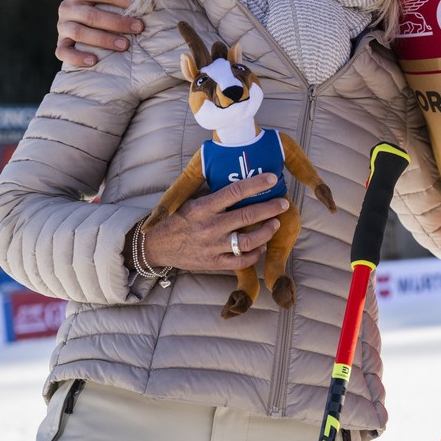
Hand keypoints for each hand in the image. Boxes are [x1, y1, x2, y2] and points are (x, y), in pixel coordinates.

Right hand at [56, 0, 140, 66]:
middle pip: (92, 15)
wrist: (87, 15)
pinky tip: (94, 61)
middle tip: (139, 27)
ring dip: (103, 40)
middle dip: (118, 22)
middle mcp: (67, 6)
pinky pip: (63, 52)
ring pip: (79, 33)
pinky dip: (77, 57)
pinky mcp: (61, 43)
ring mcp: (62, 25)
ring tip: (125, 45)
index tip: (145, 6)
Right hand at [141, 173, 288, 272]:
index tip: (272, 178)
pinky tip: (261, 245)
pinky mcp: (214, 263)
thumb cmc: (178, 219)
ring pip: (249, 241)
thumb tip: (241, 184)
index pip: (235, 192)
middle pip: (248, 215)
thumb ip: (214, 195)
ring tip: (275, 223)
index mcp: (204, 207)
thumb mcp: (192, 201)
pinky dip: (256, 253)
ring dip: (267, 231)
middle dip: (270, 208)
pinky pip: (241, 260)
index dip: (257, 184)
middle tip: (283, 203)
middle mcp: (210, 227)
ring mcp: (213, 247)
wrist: (157, 246)